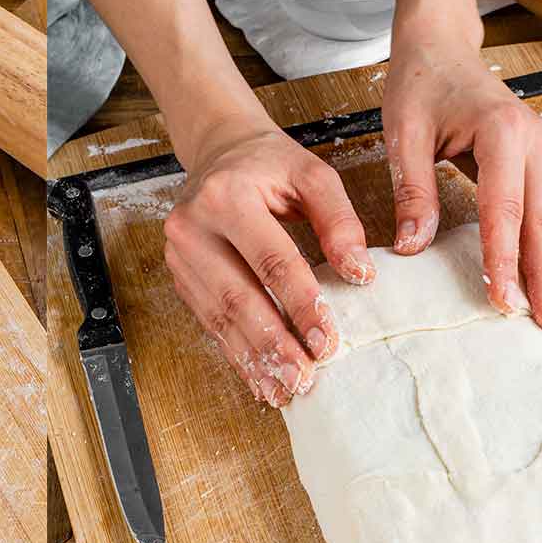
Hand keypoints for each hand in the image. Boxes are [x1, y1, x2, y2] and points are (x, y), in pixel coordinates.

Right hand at [163, 119, 373, 408]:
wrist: (218, 153)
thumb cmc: (269, 165)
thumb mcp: (311, 175)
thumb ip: (339, 220)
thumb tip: (360, 273)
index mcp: (228, 196)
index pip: (271, 261)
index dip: (301, 304)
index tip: (326, 340)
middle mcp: (193, 227)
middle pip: (238, 297)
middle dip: (273, 344)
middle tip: (304, 377)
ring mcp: (180, 256)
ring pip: (219, 319)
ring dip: (254, 360)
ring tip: (285, 389)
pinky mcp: (181, 278)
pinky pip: (210, 323)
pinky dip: (237, 355)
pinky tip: (261, 379)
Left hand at [382, 30, 541, 333]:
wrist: (440, 46)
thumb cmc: (419, 83)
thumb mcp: (403, 131)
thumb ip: (412, 189)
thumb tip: (413, 248)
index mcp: (501, 131)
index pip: (504, 209)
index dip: (503, 259)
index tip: (501, 302)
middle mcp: (532, 140)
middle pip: (540, 221)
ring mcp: (539, 150)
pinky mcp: (534, 160)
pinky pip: (539, 212)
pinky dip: (540, 250)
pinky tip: (538, 283)